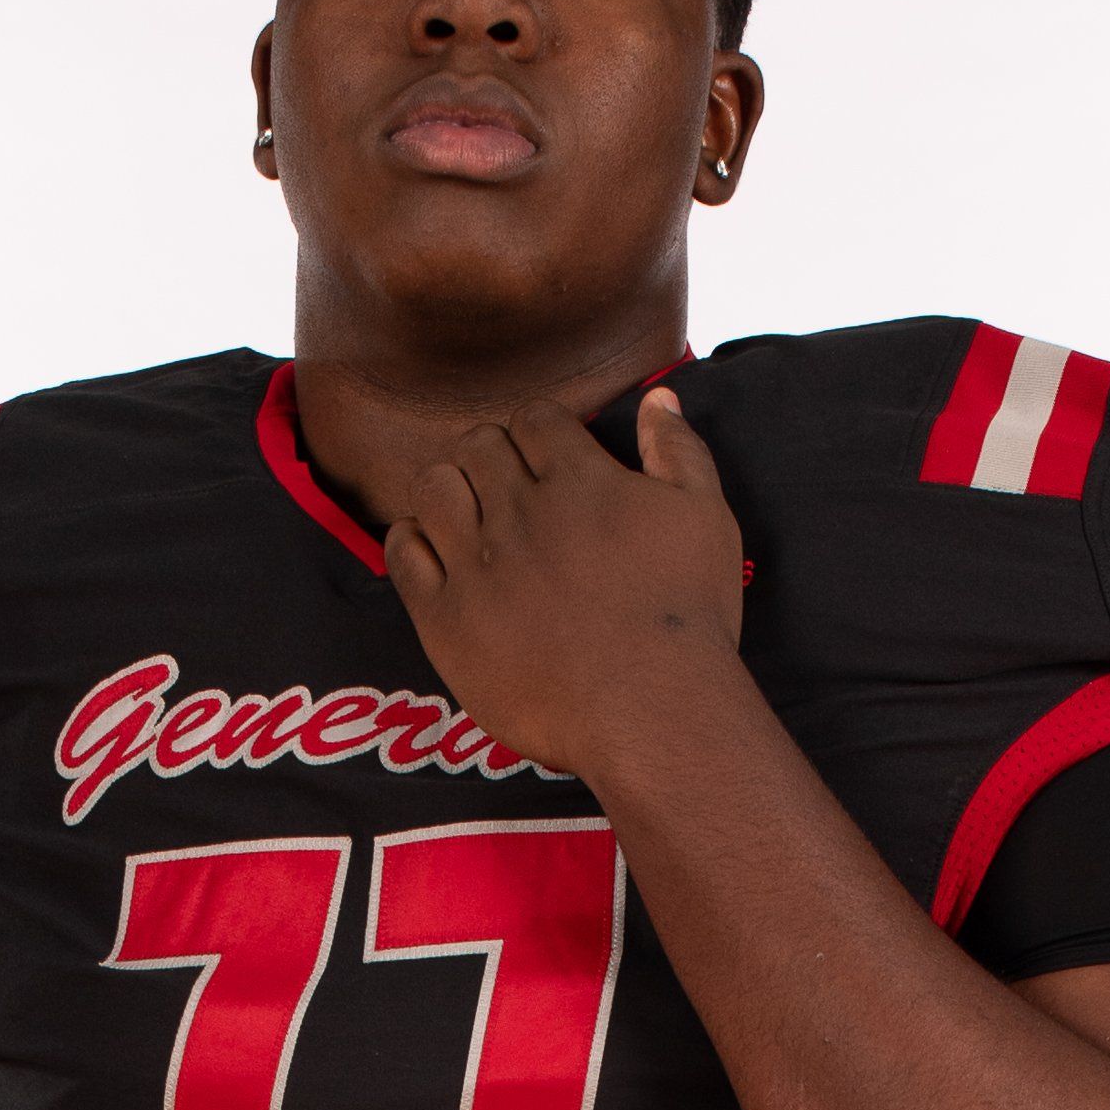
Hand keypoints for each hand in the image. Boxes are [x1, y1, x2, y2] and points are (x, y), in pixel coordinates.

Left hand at [384, 388, 744, 779]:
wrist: (651, 713)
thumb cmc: (687, 618)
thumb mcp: (707, 520)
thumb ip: (678, 451)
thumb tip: (660, 396)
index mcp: (580, 480)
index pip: (534, 420)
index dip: (538, 434)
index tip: (546, 461)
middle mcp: (520, 513)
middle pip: (478, 446)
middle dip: (492, 457)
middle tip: (507, 491)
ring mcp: (477, 565)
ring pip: (433, 488)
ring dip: (448, 489)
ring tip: (468, 516)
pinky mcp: (446, 618)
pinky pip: (403, 554)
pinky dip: (411, 539)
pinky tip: (434, 552)